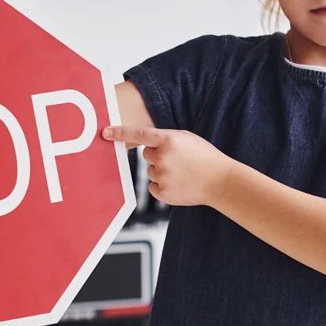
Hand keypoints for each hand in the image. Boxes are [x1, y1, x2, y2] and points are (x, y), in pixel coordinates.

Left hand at [102, 126, 230, 206]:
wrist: (220, 181)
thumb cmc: (204, 157)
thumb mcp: (186, 138)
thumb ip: (165, 138)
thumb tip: (145, 145)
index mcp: (168, 140)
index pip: (138, 134)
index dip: (120, 132)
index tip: (105, 133)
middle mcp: (162, 157)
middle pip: (146, 155)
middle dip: (158, 157)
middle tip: (178, 160)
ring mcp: (162, 176)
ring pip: (151, 171)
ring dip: (162, 172)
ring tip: (182, 173)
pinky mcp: (163, 192)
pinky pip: (153, 187)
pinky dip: (163, 186)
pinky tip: (179, 184)